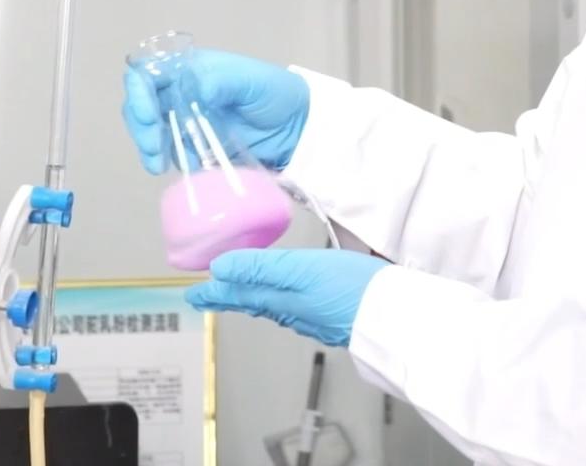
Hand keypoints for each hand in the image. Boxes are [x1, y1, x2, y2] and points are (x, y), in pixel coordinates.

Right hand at [122, 49, 308, 173]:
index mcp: (191, 70)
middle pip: (142, 104)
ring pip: (150, 130)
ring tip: (157, 165)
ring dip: (147, 146)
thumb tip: (193, 87)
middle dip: (141, 125)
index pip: (150, 73)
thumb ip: (221, 81)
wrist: (296, 130)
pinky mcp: (193, 147)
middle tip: (154, 148)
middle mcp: (181, 93)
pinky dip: (163, 161)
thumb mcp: (251, 82)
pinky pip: (169, 153)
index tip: (150, 116)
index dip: (139, 91)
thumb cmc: (275, 95)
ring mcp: (185, 121)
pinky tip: (169, 169)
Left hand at [185, 248, 386, 346]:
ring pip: (274, 306)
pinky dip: (282, 300)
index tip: (192, 295)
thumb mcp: (299, 269)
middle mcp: (292, 311)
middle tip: (209, 294)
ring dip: (254, 297)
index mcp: (279, 299)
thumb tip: (218, 269)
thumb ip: (258, 268)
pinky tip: (290, 296)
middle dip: (231, 296)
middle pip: (253, 301)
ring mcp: (313, 315)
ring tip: (242, 293)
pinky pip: (296, 308)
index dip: (215, 293)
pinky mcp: (334, 314)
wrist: (393, 317)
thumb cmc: (348, 289)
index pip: (238, 294)